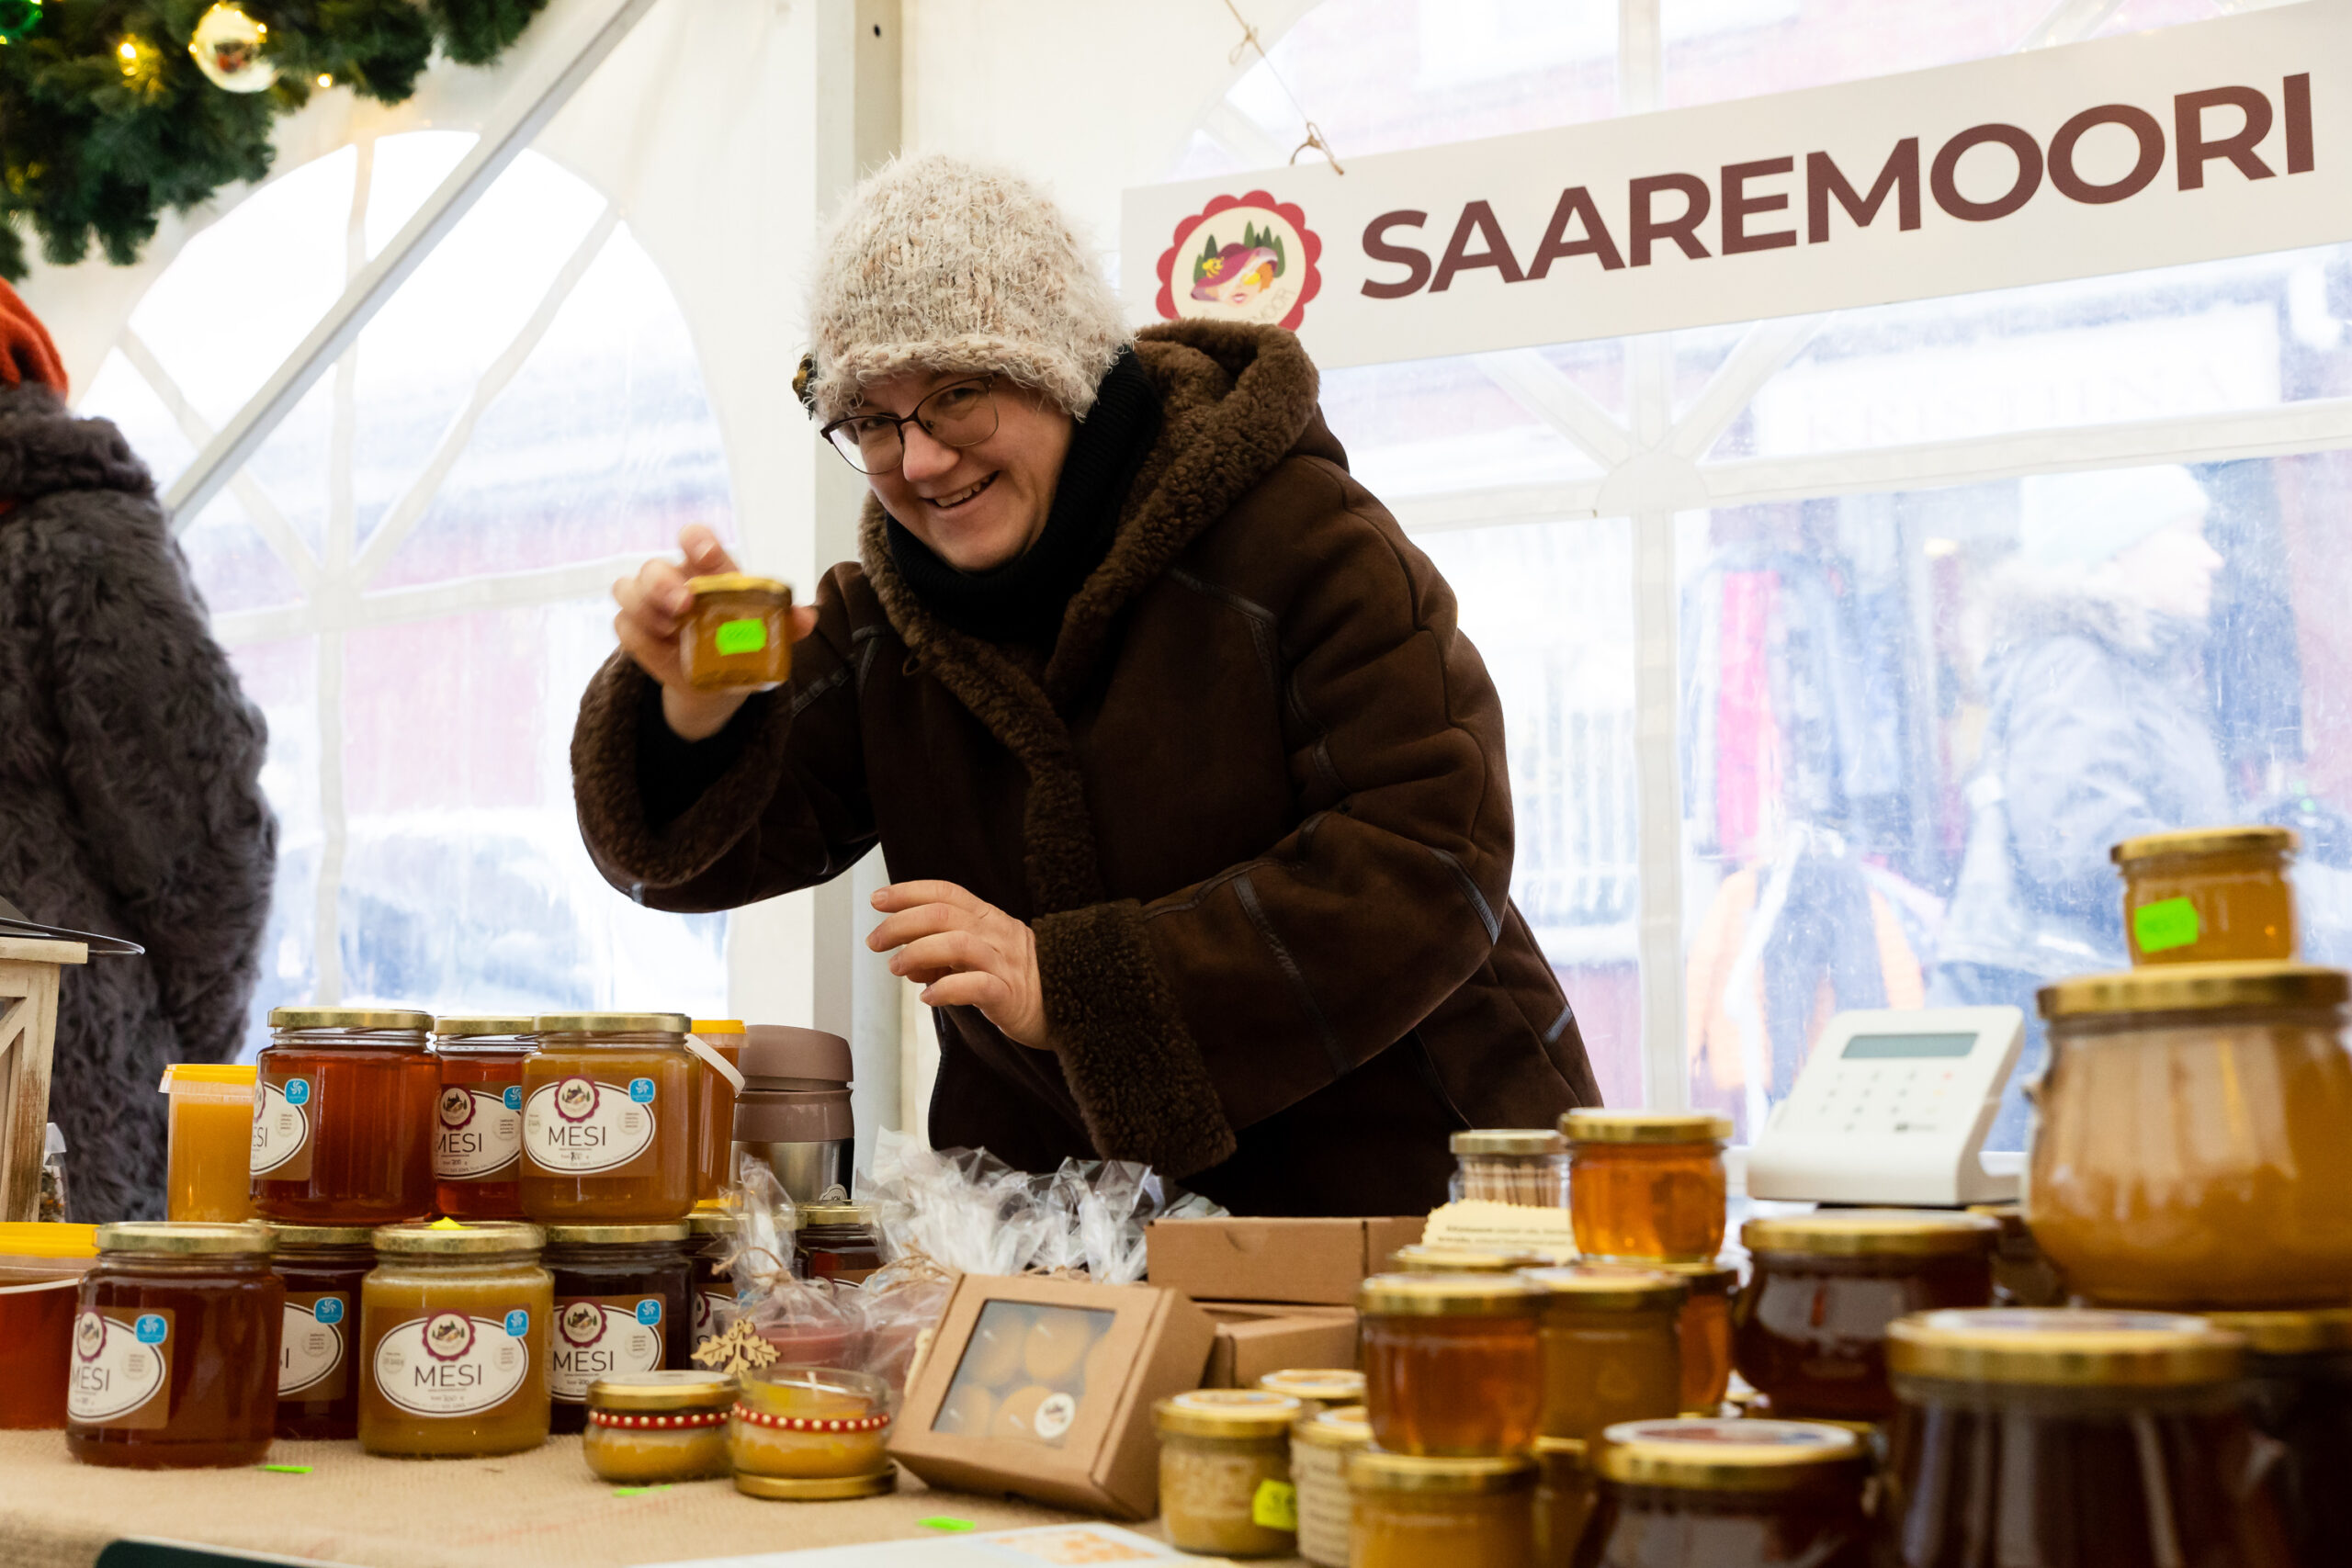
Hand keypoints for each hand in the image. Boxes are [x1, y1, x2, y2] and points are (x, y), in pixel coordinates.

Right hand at [612, 523, 818, 740]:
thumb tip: (808, 617)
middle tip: (684, 606)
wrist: (717, 678)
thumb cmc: (741, 640)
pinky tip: (663, 650)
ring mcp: (648, 603)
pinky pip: (623, 625)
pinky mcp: (634, 629)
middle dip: (663, 583)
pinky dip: (640, 637)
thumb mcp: (767, 632)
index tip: (709, 556)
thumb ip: (786, 622)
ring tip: (672, 631)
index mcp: (706, 569)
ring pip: (626, 588)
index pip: (693, 538)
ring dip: (645, 609)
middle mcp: (673, 579)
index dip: (697, 540)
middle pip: (653, 566)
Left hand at [869, 880, 1051, 1049]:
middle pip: (943, 914)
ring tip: (896, 968)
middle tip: (875, 942)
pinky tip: (928, 997)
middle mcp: (996, 933)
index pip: (946, 892)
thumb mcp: (977, 957)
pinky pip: (976, 986)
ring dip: (917, 954)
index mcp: (988, 918)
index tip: (876, 899)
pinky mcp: (1011, 996)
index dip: (908, 892)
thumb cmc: (1013, 979)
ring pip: (957, 945)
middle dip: (901, 924)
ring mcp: (1005, 963)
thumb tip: (902, 961)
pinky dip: (946, 989)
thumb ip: (941, 954)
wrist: (1068, 1005)